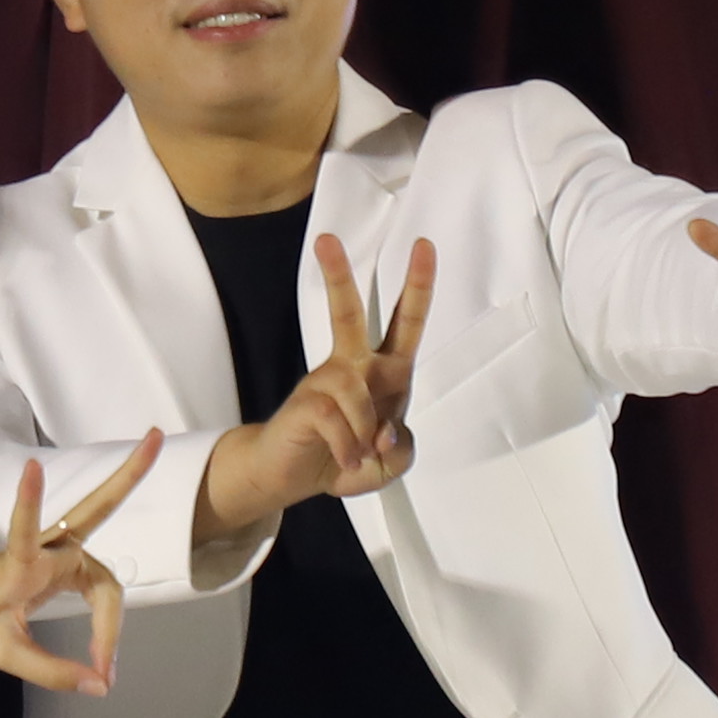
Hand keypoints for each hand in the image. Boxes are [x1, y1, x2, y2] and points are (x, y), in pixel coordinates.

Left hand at [0, 438, 159, 695]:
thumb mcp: (0, 653)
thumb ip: (51, 671)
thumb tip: (102, 685)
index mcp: (17, 566)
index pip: (26, 534)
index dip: (26, 501)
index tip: (32, 466)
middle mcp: (45, 550)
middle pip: (92, 512)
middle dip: (123, 476)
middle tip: (155, 436)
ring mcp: (59, 551)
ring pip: (102, 525)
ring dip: (127, 483)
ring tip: (155, 440)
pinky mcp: (66, 561)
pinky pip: (103, 567)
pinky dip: (124, 564)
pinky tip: (139, 531)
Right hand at [194, 237, 428, 547]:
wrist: (294, 478)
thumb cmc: (347, 458)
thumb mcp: (392, 462)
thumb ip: (403, 448)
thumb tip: (385, 431)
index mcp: (384, 372)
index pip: (404, 322)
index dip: (418, 286)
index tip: (424, 245)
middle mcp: (353, 368)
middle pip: (346, 315)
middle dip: (338, 276)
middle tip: (325, 239)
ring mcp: (325, 383)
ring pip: (355, 391)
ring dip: (365, 431)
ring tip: (359, 454)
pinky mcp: (304, 405)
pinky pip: (334, 419)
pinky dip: (347, 447)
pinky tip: (343, 459)